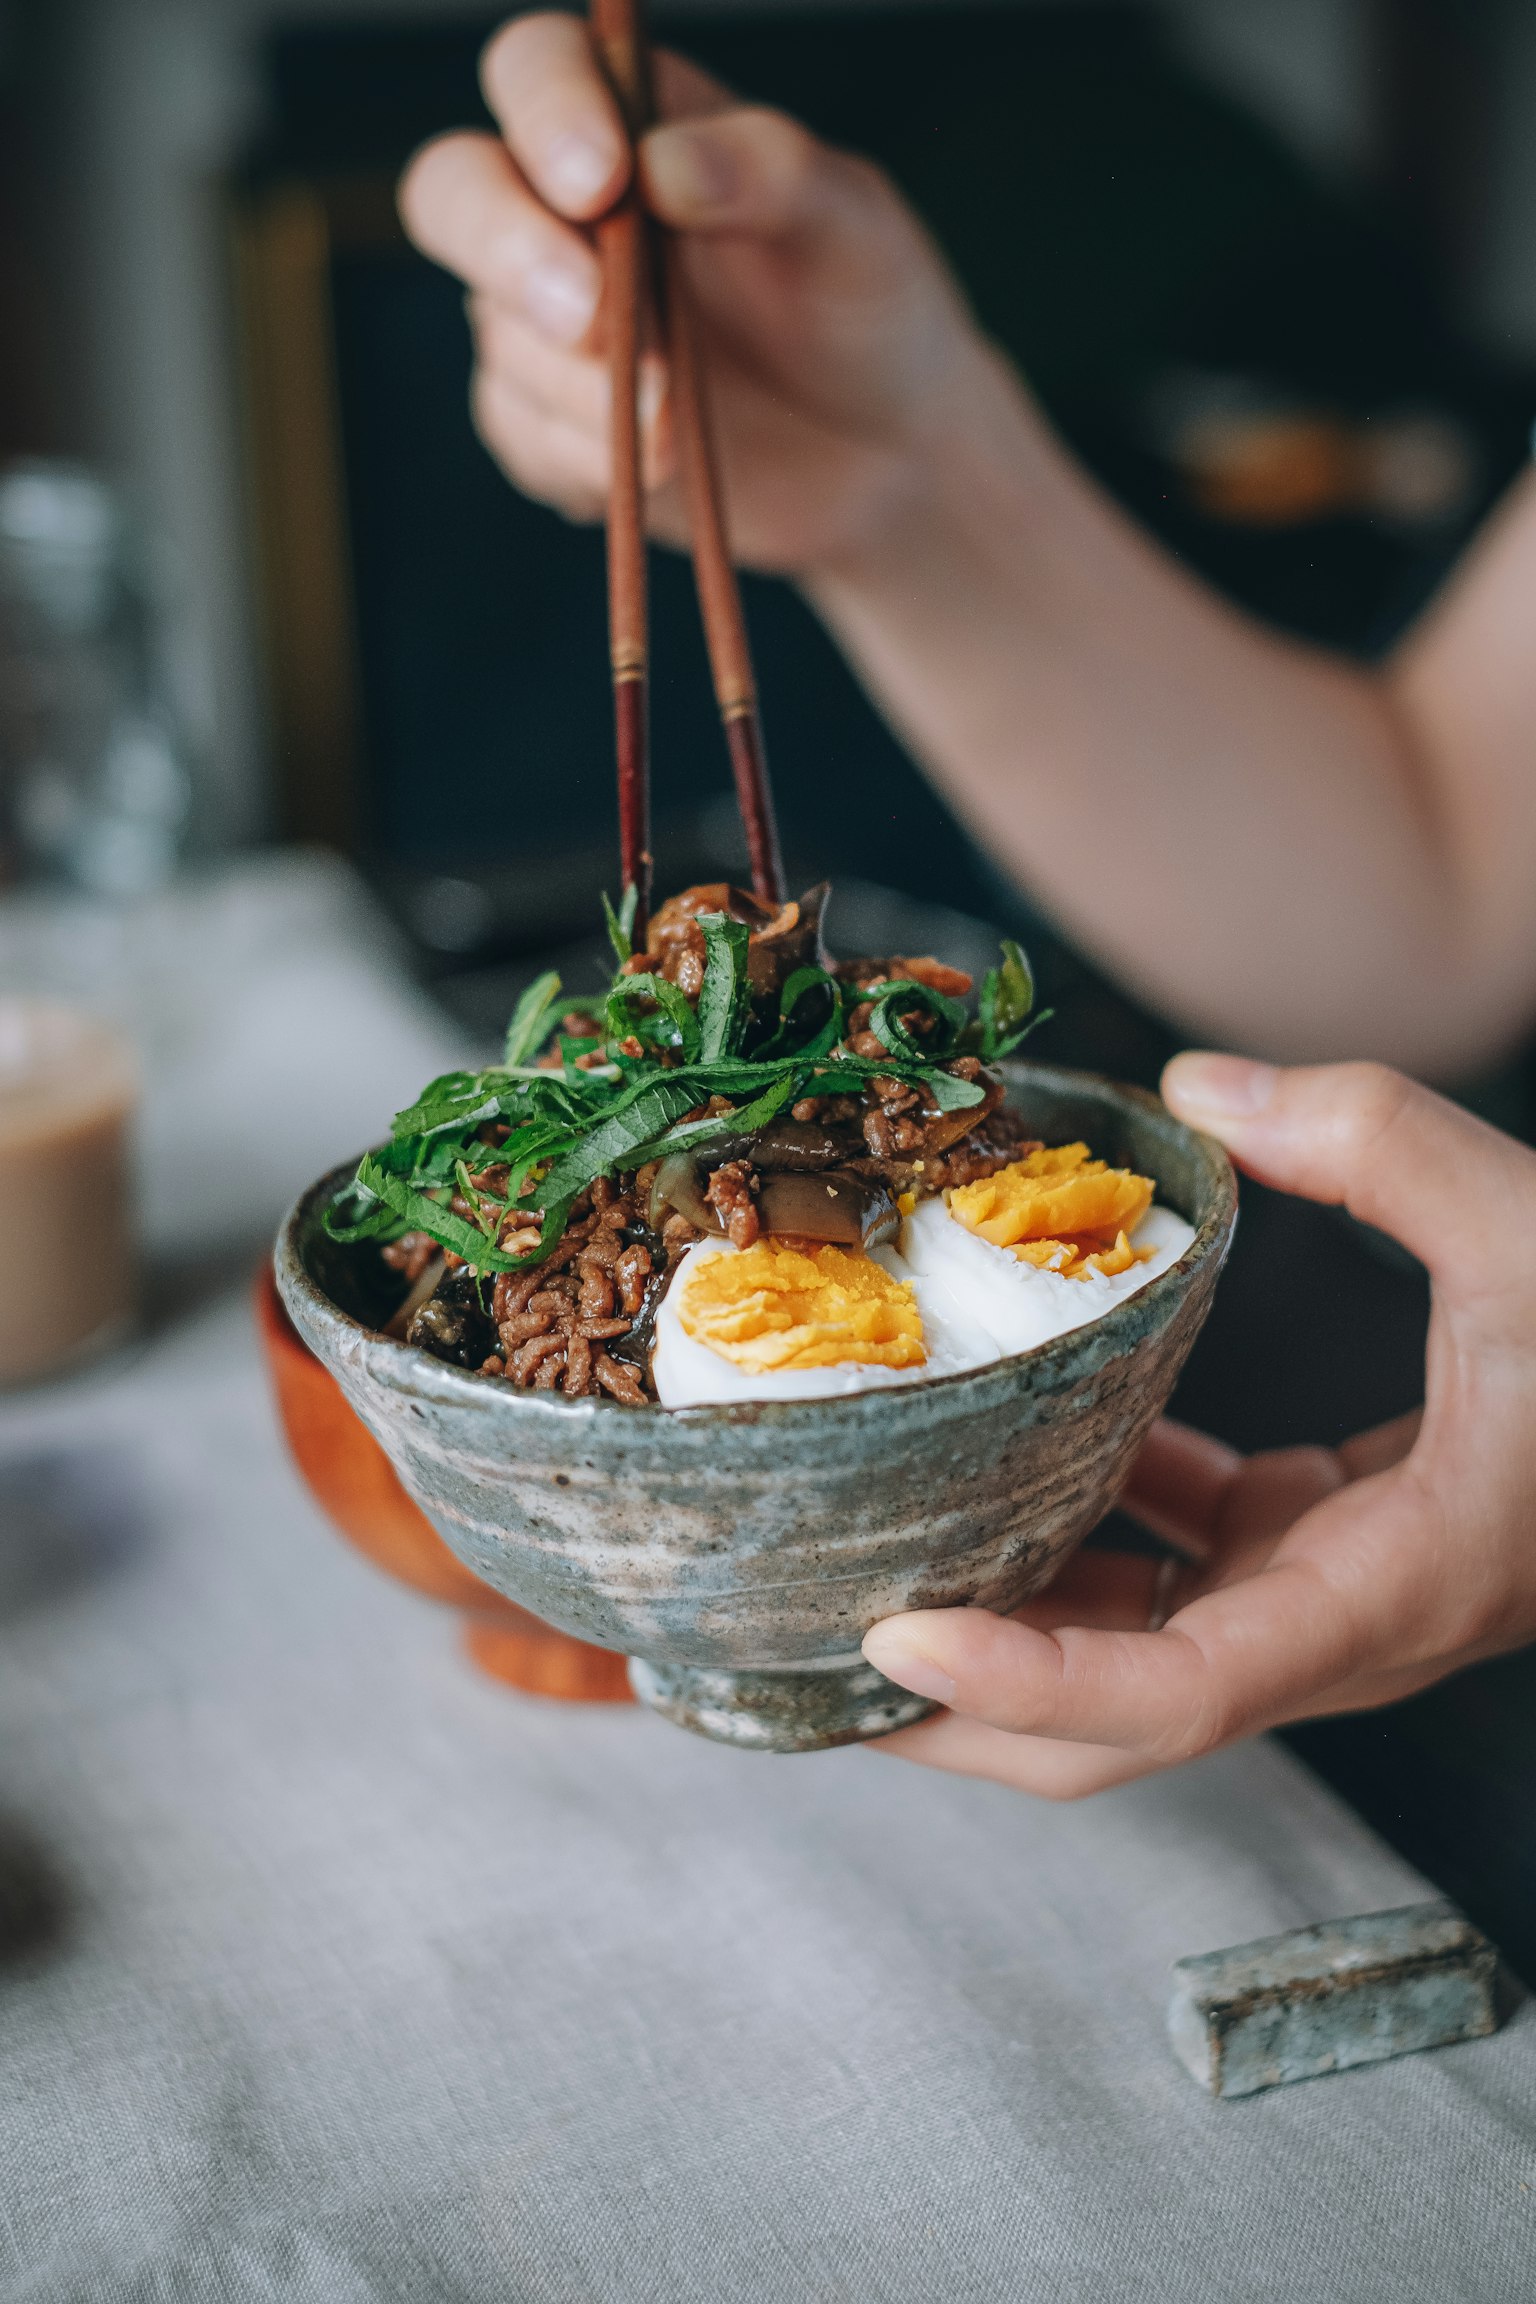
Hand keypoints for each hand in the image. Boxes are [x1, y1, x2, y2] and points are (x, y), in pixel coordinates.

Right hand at [398, 11, 993, 573]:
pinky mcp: (549, 424)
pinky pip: (521, 432)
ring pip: (496, 332)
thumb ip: (768, 173)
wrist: (883, 456)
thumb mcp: (850, 223)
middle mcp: (564, 211)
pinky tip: (659, 465)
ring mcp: (544, 321)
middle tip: (591, 318)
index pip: (537, 70)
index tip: (602, 181)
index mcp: (631, 119)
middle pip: (454, 189)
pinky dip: (584, 454)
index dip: (546, 112)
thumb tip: (661, 165)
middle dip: (508, 250)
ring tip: (675, 424)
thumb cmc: (866, 308)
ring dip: (576, 384)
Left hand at [863, 1055, 1535, 1797]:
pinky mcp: (1325, 1541)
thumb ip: (1376, 1143)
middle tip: (799, 1655)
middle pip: (1120, 1723)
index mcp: (1393, 1587)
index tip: (891, 1634)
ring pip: (1133, 1647)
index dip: (1031, 1681)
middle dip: (960, 1713)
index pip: (1186, 1689)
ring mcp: (1328, 1591)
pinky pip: (1175, 1554)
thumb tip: (1199, 1088)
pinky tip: (1017, 1424)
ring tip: (854, 1544)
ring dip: (999, 1612)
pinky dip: (1084, 1512)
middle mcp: (1345, 1622)